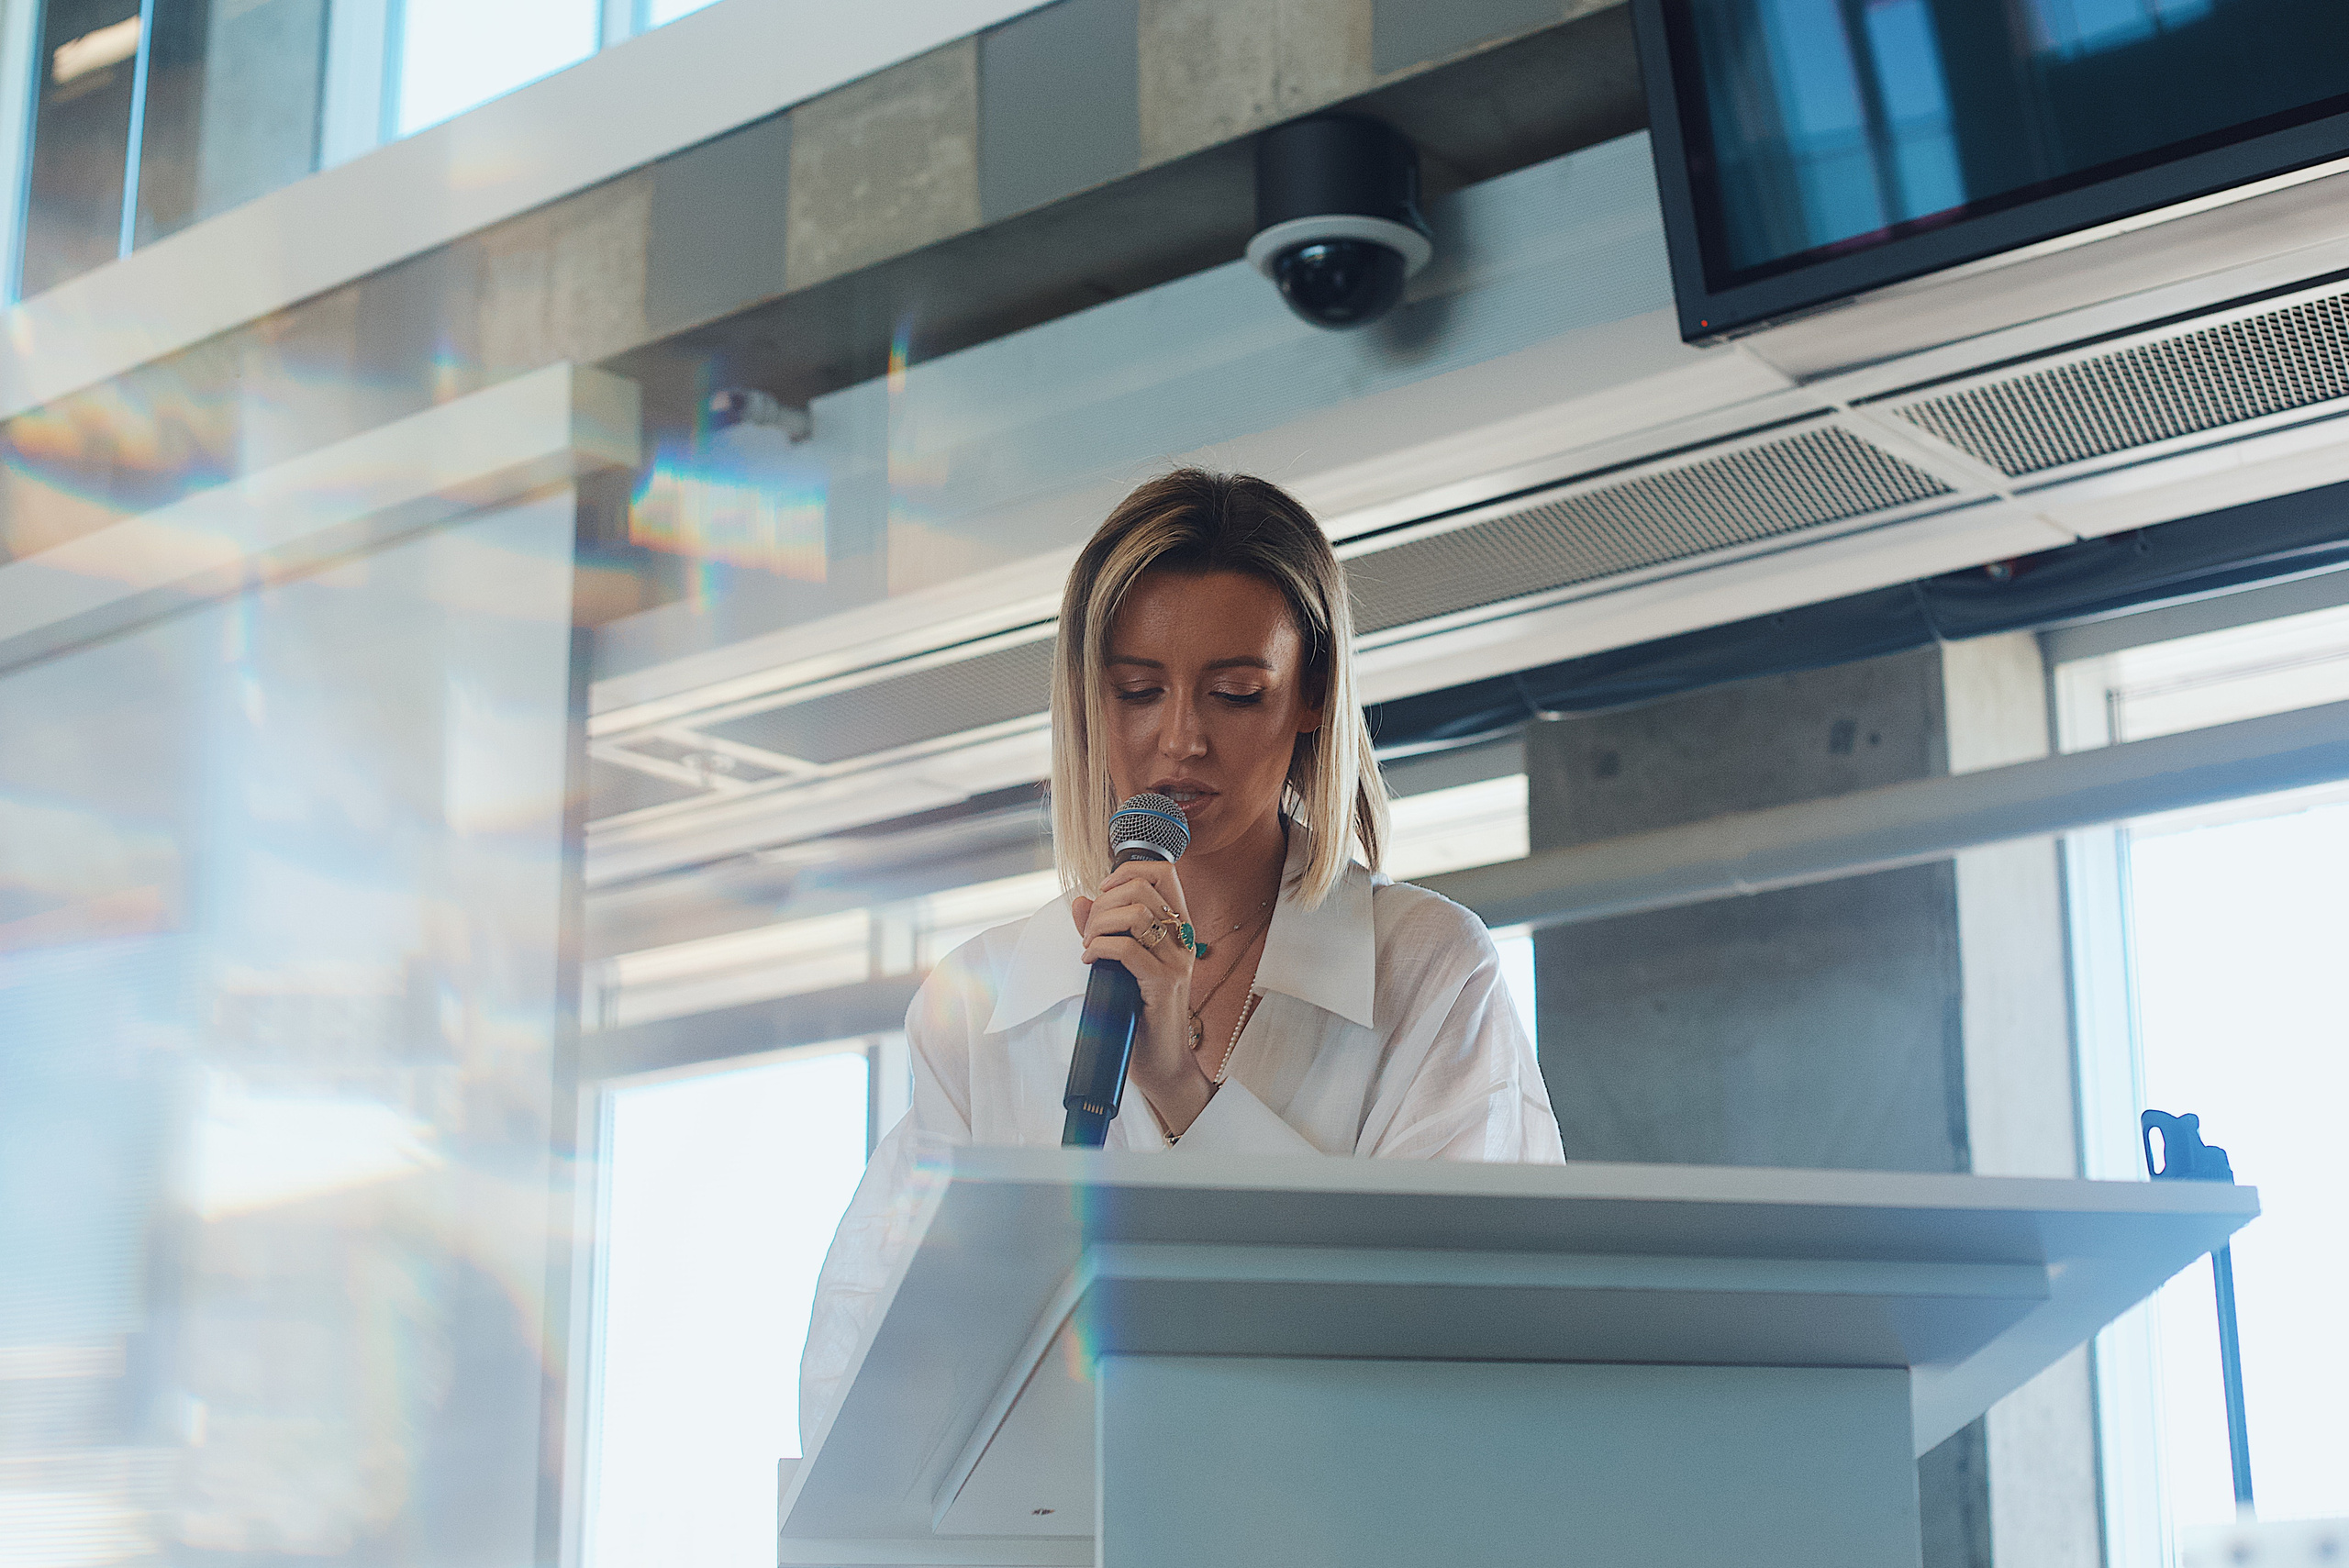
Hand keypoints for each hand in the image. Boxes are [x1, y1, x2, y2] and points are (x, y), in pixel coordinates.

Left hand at [1072, 860, 1214, 1135]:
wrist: (1160, 1061)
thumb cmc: (1141, 1013)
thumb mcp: (1122, 963)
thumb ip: (1103, 929)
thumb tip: (1081, 900)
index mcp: (1178, 927)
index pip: (1164, 872)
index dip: (1127, 871)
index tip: (1103, 892)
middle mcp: (1184, 938)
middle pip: (1142, 888)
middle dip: (1104, 903)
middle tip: (1089, 931)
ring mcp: (1177, 960)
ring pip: (1135, 914)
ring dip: (1099, 926)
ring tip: (1089, 947)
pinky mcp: (1163, 983)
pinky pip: (1127, 950)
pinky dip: (1100, 949)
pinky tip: (1090, 961)